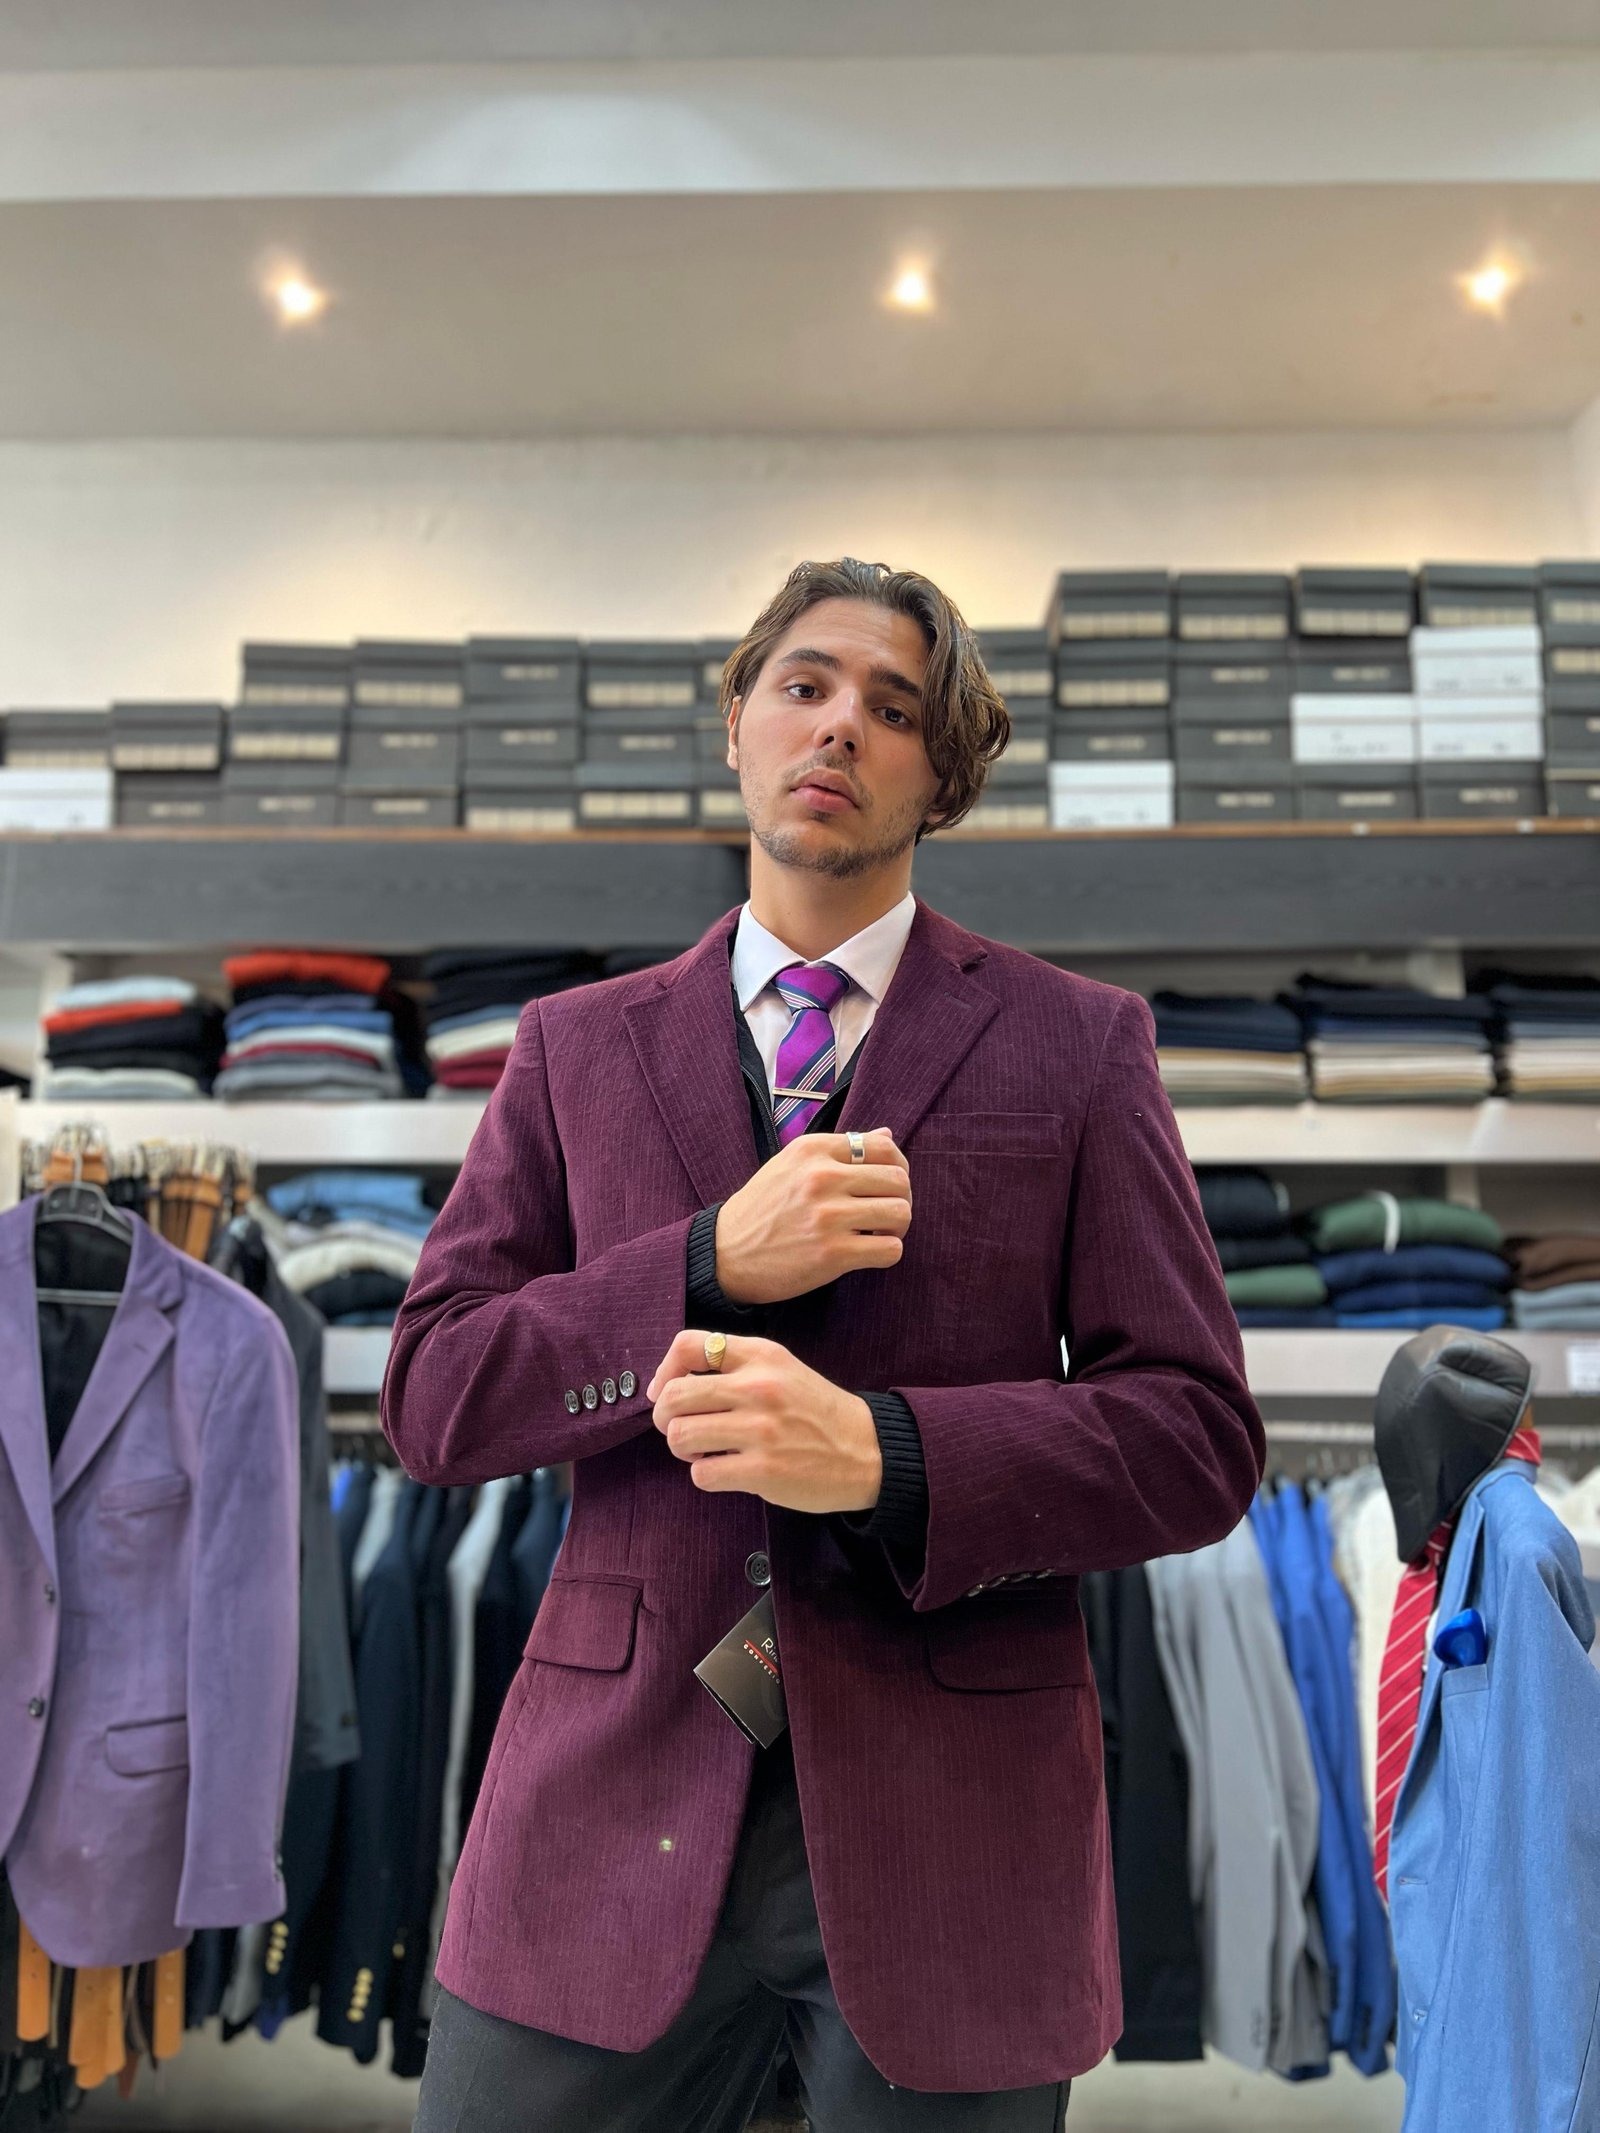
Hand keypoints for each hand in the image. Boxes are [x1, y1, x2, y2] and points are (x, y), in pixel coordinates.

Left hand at [646, 1331, 882, 1514]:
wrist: (867, 1451)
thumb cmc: (815, 1411)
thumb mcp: (781, 1369)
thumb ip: (734, 1366)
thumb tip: (671, 1382)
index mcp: (761, 1355)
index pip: (688, 1345)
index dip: (664, 1371)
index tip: (665, 1392)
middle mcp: (758, 1387)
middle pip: (674, 1396)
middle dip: (665, 1418)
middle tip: (679, 1428)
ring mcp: (760, 1429)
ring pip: (680, 1436)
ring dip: (683, 1449)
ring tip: (705, 1451)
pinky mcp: (763, 1470)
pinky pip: (701, 1474)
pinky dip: (705, 1476)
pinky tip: (725, 1470)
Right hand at [714, 1127, 910, 1306]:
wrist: (726, 1254)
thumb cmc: (761, 1209)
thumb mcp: (791, 1165)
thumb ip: (839, 1149)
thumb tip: (887, 1136)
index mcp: (812, 1150)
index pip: (883, 1147)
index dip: (897, 1167)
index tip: (887, 1185)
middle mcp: (821, 1178)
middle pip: (898, 1179)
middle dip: (901, 1198)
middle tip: (886, 1213)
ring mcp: (828, 1216)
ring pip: (900, 1212)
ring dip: (898, 1226)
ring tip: (879, 1232)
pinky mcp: (832, 1254)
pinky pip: (890, 1249)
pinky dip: (888, 1252)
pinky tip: (870, 1251)